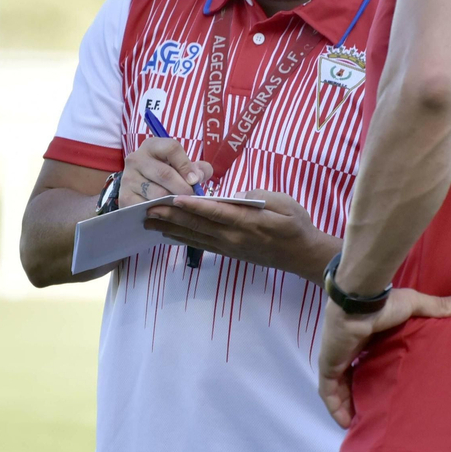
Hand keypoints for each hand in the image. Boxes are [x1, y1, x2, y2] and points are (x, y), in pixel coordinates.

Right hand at [119, 138, 212, 208]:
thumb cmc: (168, 174)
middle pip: (164, 173)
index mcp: (152, 146)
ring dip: (173, 202)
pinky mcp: (124, 197)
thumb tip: (198, 177)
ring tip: (183, 207)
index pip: (171, 149)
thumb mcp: (183, 167)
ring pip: (156, 193)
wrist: (142, 189)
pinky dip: (160, 212)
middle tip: (193, 199)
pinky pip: (146, 207)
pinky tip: (168, 213)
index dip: (186, 165)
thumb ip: (198, 169)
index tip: (195, 181)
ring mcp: (128, 178)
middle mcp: (136, 159)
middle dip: (183, 188)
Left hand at [144, 191, 338, 280]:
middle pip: (198, 225)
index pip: (215, 212)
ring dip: (170, 228)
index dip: (192, 205)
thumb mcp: (286, 204)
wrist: (303, 255)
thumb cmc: (297, 225)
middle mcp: (234, 237)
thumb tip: (237, 195)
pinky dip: (183, 238)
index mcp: (248, 222)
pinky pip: (201, 244)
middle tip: (147, 209)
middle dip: (171, 216)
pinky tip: (168, 234)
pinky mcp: (229, 252)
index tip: (172, 198)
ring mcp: (230, 247)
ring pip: (195, 236)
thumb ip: (260, 196)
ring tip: (149, 222)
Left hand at [317, 286, 450, 427]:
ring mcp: (336, 358)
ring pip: (338, 388)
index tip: (383, 389)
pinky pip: (328, 392)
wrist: (360, 301)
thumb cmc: (383, 303)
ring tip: (361, 424)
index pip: (365, 359)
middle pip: (351, 377)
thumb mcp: (413, 305)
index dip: (371, 374)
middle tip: (373, 413)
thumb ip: (436, 306)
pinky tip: (345, 423)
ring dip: (347, 404)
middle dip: (358, 394)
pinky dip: (335, 407)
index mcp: (365, 336)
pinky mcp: (328, 366)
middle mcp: (349, 349)